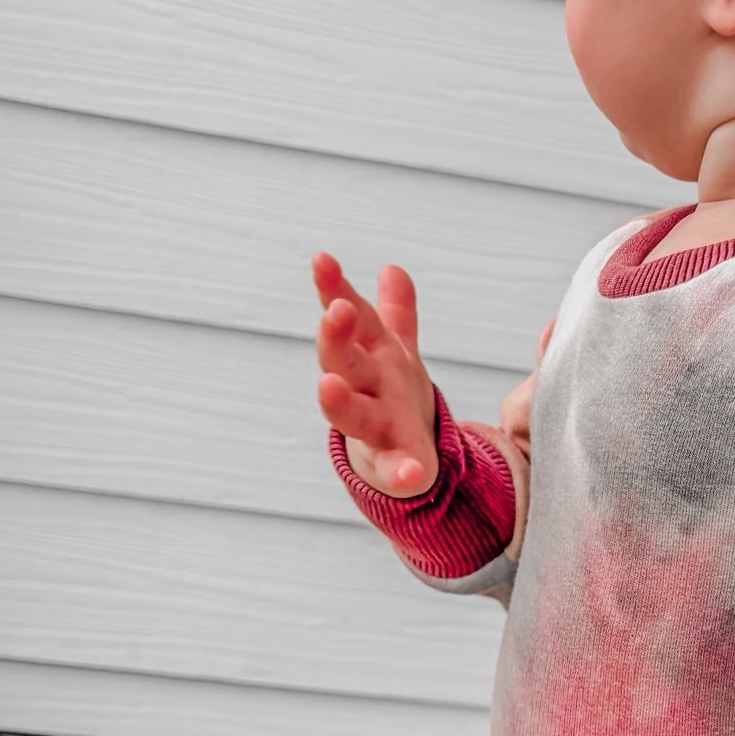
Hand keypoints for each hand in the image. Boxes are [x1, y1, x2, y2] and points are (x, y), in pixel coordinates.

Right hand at [313, 251, 437, 495]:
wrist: (400, 452)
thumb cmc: (390, 394)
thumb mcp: (395, 350)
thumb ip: (395, 313)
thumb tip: (393, 270)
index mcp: (369, 355)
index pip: (352, 316)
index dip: (335, 287)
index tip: (322, 260)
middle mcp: (365, 387)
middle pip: (344, 359)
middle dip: (336, 337)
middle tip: (335, 310)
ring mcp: (376, 426)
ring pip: (352, 412)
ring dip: (339, 401)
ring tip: (328, 386)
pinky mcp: (395, 464)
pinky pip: (396, 469)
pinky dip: (401, 473)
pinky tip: (412, 475)